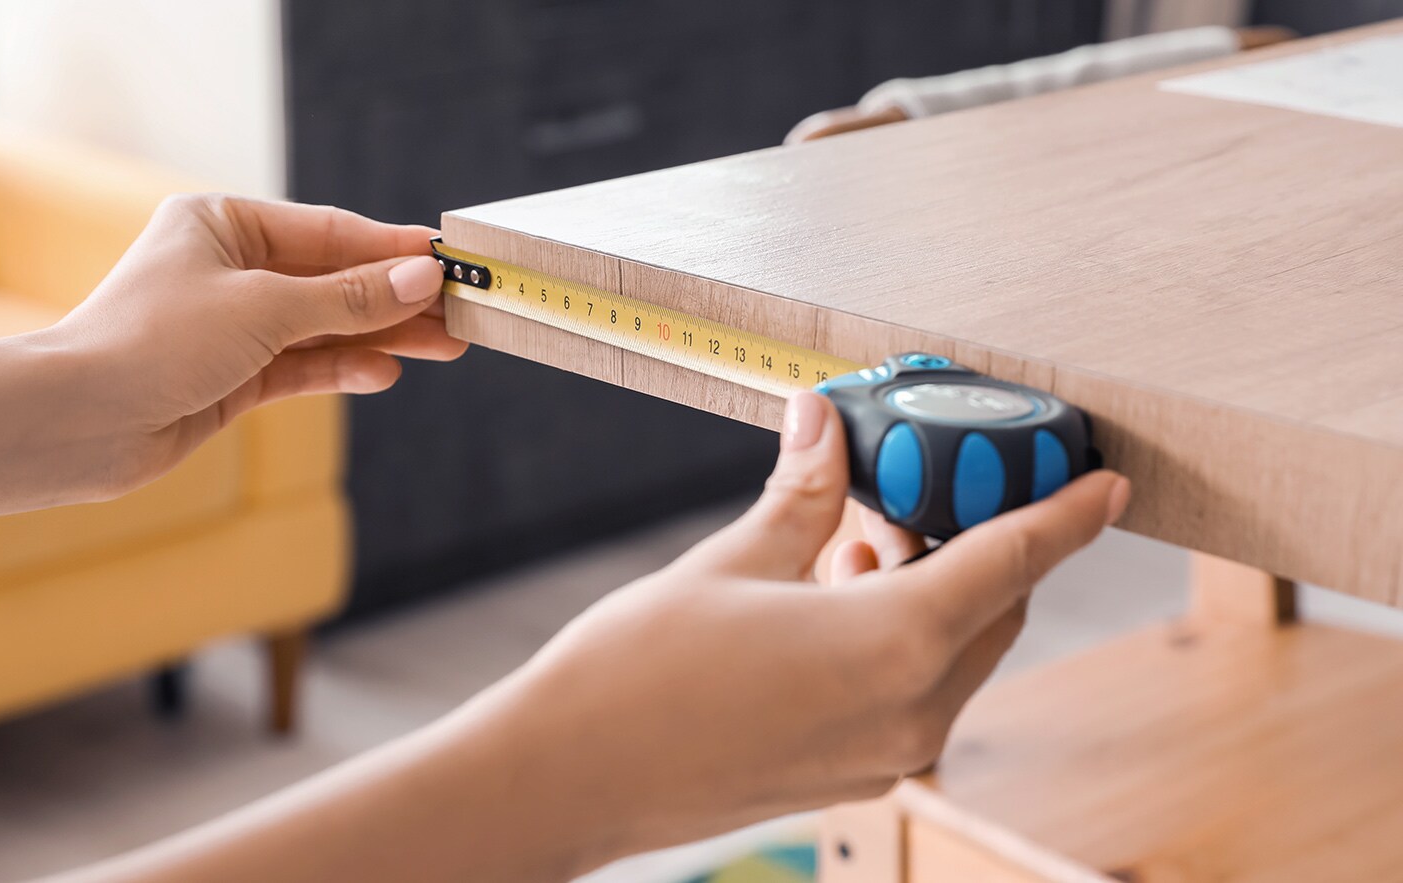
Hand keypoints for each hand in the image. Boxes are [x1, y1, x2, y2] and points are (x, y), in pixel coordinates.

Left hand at [54, 194, 465, 490]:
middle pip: (332, 280)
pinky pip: (302, 366)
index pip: (327, 231)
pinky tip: (384, 372)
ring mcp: (231, 325)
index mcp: (222, 222)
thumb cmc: (153, 340)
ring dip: (381, 337)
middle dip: (395, 299)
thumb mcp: (265, 308)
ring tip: (445, 347)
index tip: (448, 260)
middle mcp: (228, 268)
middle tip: (461, 313)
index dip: (390, 248)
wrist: (78, 421)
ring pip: (324, 327)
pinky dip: (342, 368)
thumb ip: (349, 298)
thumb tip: (422, 276)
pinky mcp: (231, 377)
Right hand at [499, 391, 1129, 867]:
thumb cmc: (636, 675)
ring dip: (929, 585)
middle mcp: (908, 713)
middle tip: (924, 482)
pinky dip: (901, 633)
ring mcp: (885, 755)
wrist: (572, 776)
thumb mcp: (729, 562)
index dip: (1065, 515)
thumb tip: (827, 425)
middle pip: (990, 607)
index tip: (1106, 484)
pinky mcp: (854, 775)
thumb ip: (803, 494)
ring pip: (954, 650)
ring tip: (855, 534)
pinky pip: (914, 689)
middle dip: (975, 537)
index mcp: (891, 646)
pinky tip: (836, 592)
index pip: (1010, 561)